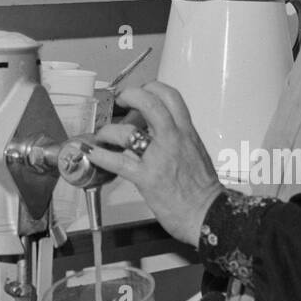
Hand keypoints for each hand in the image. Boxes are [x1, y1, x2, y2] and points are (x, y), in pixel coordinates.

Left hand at [86, 83, 222, 245]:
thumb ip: (178, 138)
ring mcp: (158, 158)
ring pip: (128, 131)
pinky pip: (118, 162)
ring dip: (109, 130)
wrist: (209, 214)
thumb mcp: (196, 152)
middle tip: (120, 101)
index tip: (141, 90)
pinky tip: (91, 152)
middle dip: (130, 95)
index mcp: (187, 133)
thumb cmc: (202, 189)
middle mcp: (173, 140)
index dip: (152, 87)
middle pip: (149, 103)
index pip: (171, 97)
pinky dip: (100, 155)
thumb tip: (158, 130)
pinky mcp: (146, 178)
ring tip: (103, 134)